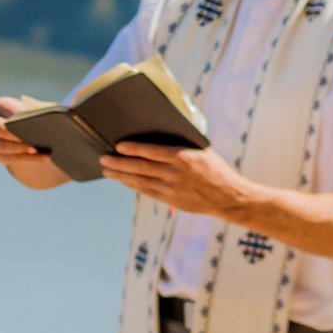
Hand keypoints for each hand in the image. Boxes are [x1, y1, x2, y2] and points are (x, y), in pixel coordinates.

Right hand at [0, 96, 64, 189]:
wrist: (28, 134)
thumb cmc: (36, 118)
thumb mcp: (41, 110)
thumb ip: (48, 107)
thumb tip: (70, 108)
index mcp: (0, 105)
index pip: (3, 107)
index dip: (16, 114)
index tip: (32, 121)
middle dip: (16, 136)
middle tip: (33, 140)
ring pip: (0, 146)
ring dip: (19, 150)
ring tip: (38, 151)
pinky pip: (5, 159)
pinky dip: (24, 160)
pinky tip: (42, 159)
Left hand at [100, 140, 247, 218]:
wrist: (229, 197)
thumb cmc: (215, 169)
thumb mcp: (202, 150)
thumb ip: (182, 143)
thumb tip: (160, 131)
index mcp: (184, 157)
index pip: (152, 152)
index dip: (133, 149)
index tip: (118, 146)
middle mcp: (176, 173)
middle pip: (141, 168)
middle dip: (119, 163)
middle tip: (103, 159)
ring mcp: (173, 189)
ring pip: (140, 181)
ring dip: (121, 176)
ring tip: (107, 170)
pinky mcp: (172, 201)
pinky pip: (147, 192)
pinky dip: (133, 185)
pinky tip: (123, 181)